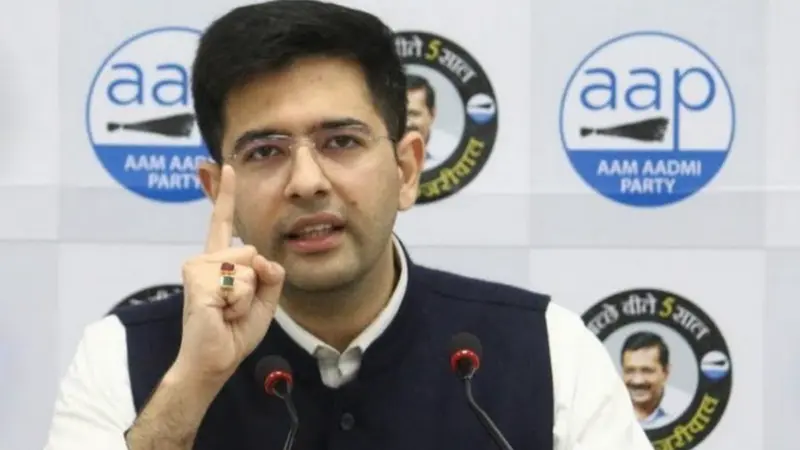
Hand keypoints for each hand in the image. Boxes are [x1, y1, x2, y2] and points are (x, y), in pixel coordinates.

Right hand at [175, 164, 284, 383]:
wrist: (214, 360)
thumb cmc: (234, 331)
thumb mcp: (265, 300)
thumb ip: (271, 275)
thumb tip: (261, 258)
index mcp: (220, 261)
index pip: (224, 223)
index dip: (225, 194)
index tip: (227, 167)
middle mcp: (205, 259)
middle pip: (252, 252)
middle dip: (256, 284)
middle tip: (234, 307)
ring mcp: (198, 267)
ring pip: (249, 267)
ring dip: (248, 297)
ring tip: (227, 311)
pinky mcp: (198, 279)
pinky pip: (240, 283)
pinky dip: (239, 304)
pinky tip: (221, 314)